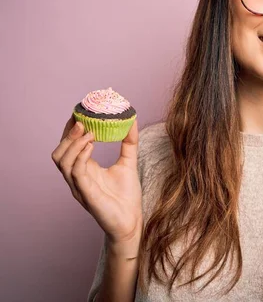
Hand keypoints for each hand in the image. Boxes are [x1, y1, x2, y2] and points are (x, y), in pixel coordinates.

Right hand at [51, 116, 142, 248]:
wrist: (132, 221)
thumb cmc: (127, 196)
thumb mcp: (129, 162)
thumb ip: (129, 141)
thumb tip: (132, 119)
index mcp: (83, 170)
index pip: (68, 147)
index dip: (71, 130)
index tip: (80, 113)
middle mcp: (76, 178)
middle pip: (59, 153)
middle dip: (68, 135)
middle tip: (83, 121)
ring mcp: (78, 186)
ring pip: (62, 161)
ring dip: (74, 144)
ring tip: (90, 133)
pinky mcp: (86, 194)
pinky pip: (75, 172)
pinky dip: (81, 156)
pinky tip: (92, 146)